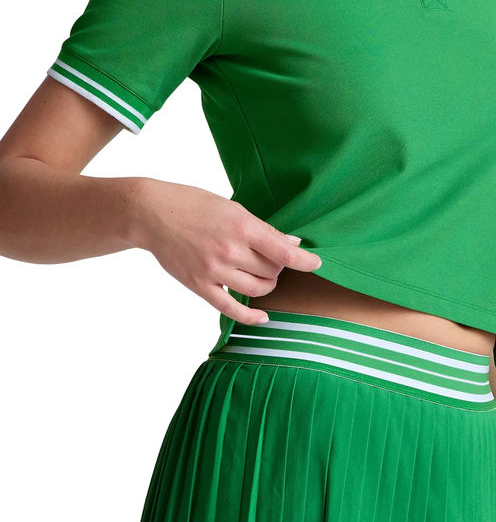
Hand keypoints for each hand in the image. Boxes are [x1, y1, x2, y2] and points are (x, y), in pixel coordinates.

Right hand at [136, 179, 321, 323]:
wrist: (152, 214)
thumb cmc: (194, 204)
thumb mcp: (233, 208)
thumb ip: (263, 229)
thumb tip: (293, 244)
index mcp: (242, 226)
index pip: (283, 251)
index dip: (305, 261)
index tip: (317, 264)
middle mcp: (230, 250)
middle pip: (272, 271)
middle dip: (278, 267)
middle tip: (270, 258)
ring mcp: (214, 270)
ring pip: (258, 289)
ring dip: (267, 284)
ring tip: (261, 274)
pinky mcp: (200, 285)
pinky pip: (231, 309)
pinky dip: (251, 316)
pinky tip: (263, 317)